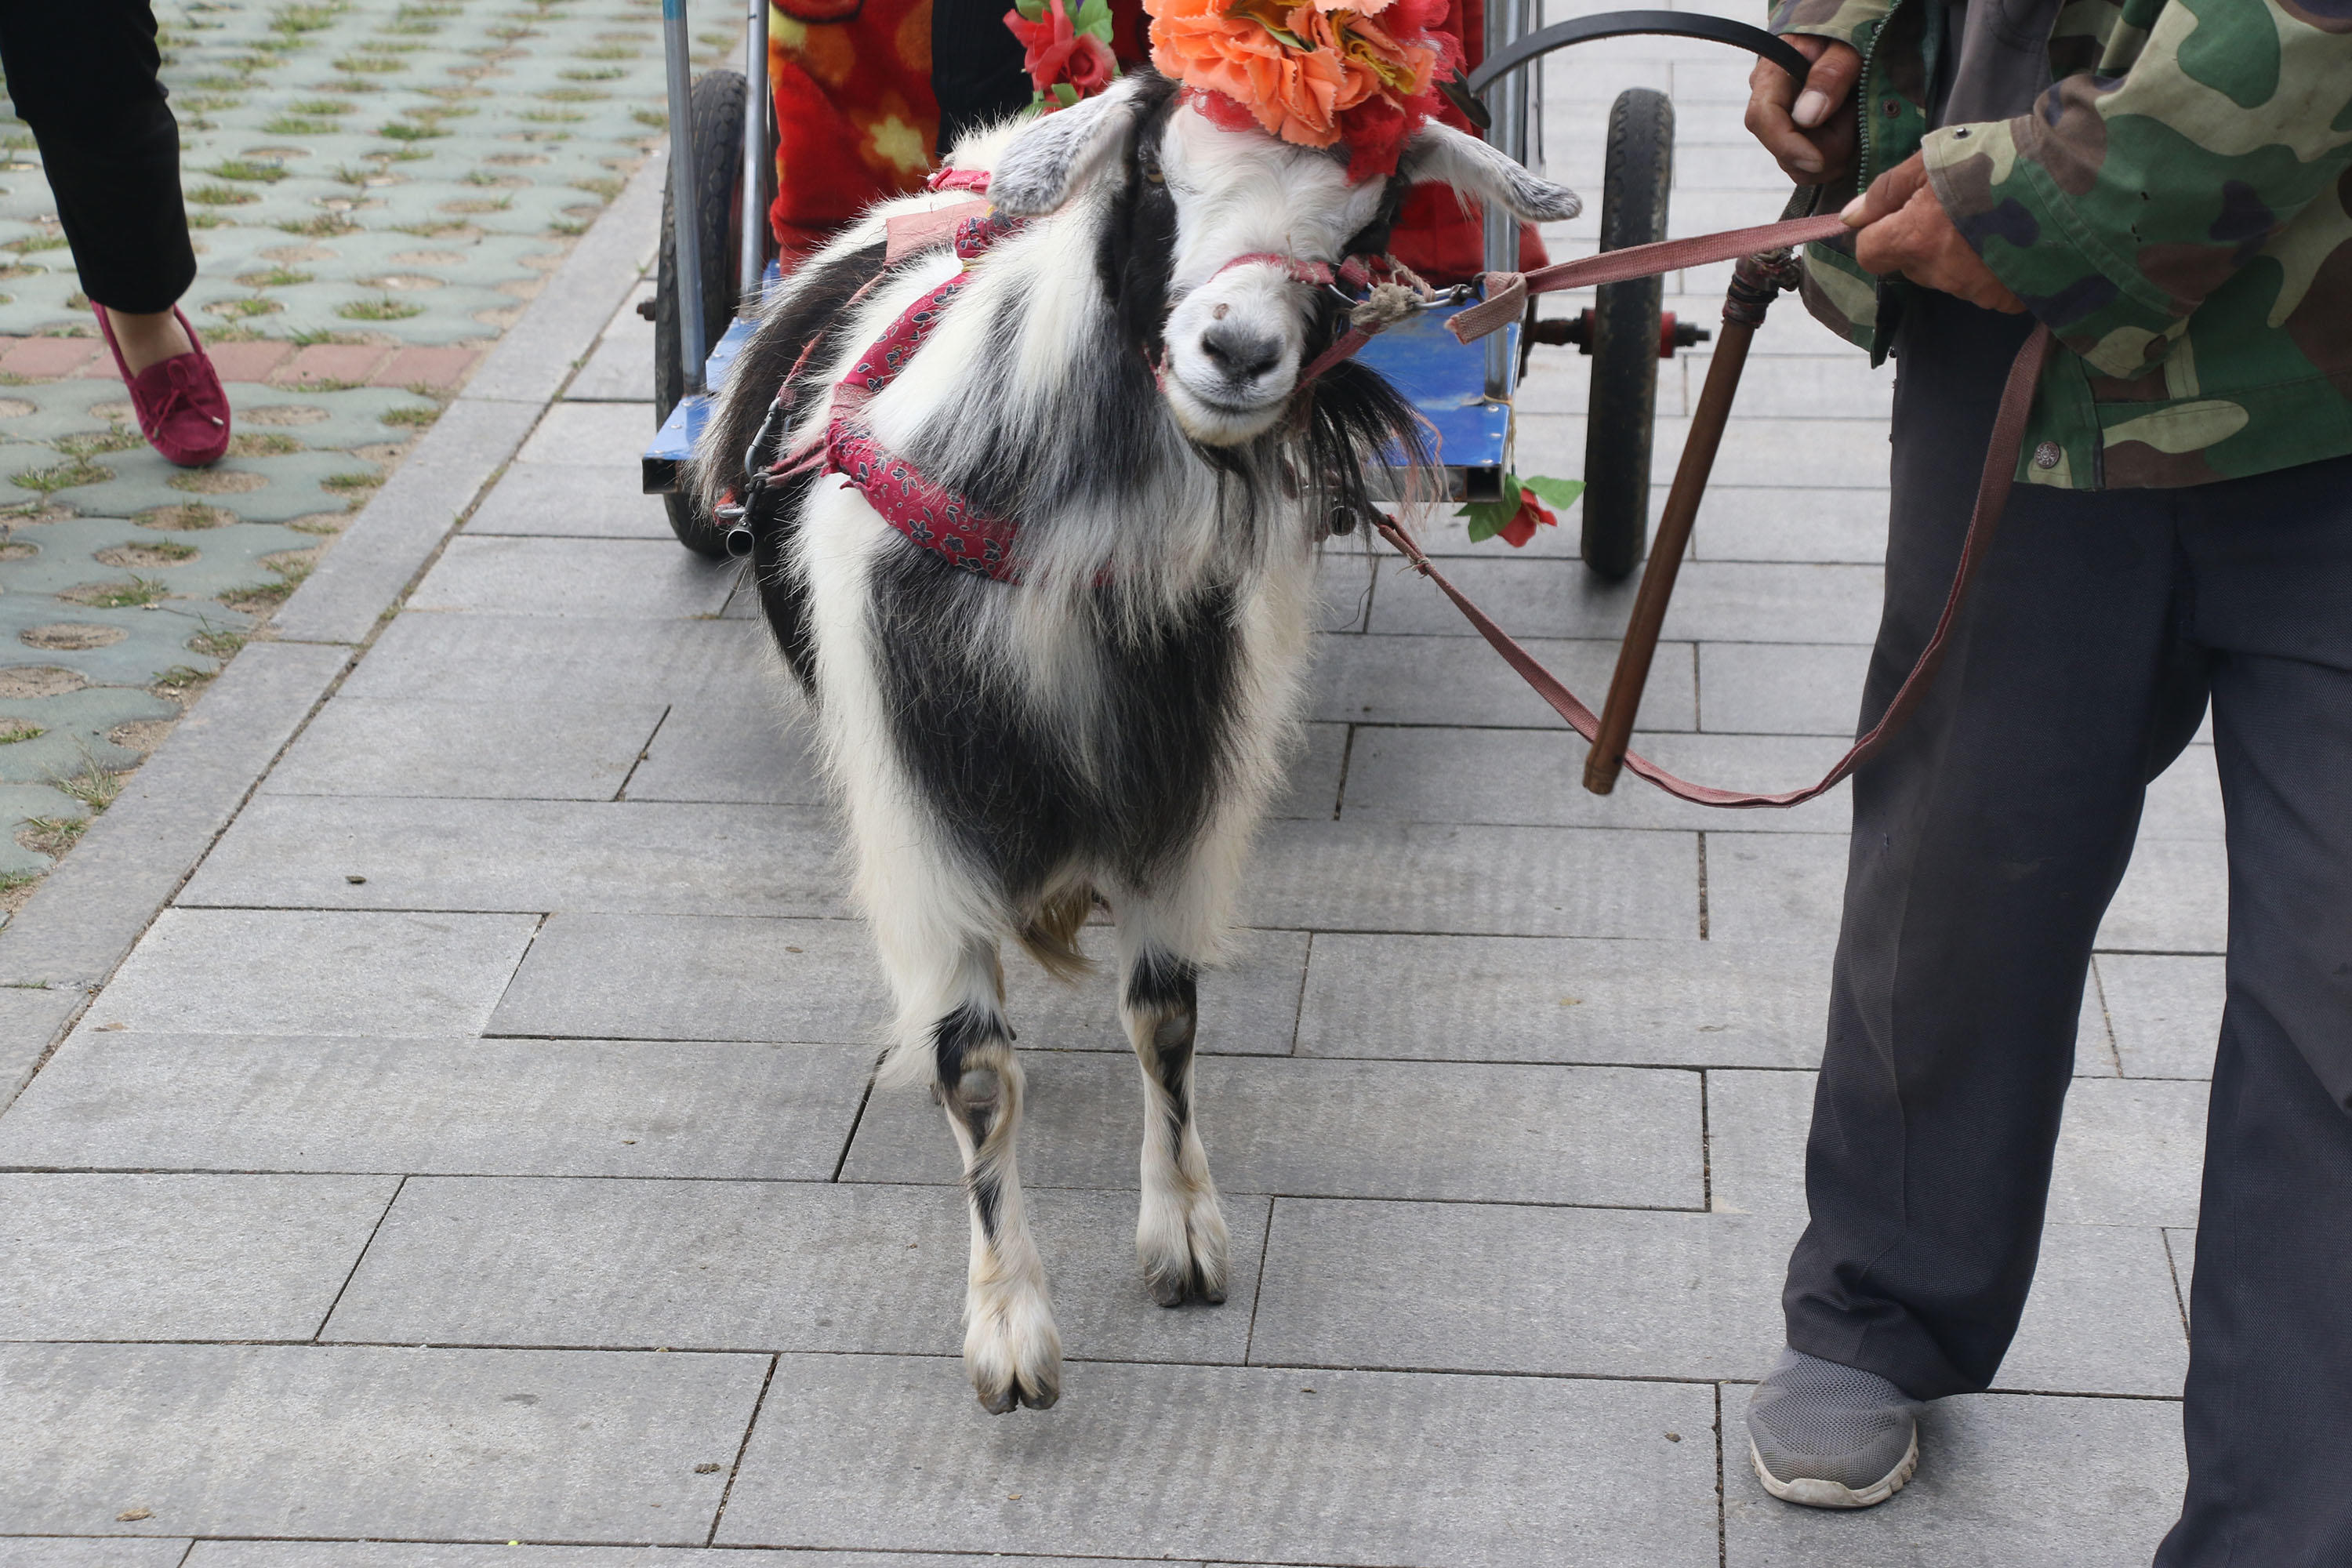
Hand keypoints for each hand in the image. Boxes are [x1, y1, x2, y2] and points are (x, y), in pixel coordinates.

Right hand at [1746, 37, 1859, 184]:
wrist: (1845, 38)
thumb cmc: (1847, 36)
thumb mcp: (1848, 47)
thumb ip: (1830, 75)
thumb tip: (1806, 117)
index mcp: (1772, 75)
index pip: (1763, 118)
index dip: (1787, 145)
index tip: (1819, 161)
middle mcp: (1767, 105)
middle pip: (1784, 152)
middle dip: (1827, 147)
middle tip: (1856, 115)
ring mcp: (1779, 127)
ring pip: (1799, 166)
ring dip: (1835, 151)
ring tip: (1853, 117)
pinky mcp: (1794, 142)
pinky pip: (1808, 169)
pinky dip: (1834, 157)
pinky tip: (1848, 130)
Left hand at [1843, 153, 2024, 311]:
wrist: (2071, 178)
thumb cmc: (1996, 159)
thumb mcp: (1932, 160)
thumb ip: (1886, 191)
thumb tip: (1850, 219)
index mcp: (1914, 240)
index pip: (1869, 253)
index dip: (1879, 232)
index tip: (1901, 212)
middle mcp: (1939, 272)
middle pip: (1909, 264)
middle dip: (1920, 240)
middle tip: (1955, 207)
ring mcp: (1974, 290)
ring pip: (1945, 275)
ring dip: (1956, 253)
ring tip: (1989, 218)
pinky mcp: (2007, 299)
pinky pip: (1981, 287)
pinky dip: (1990, 267)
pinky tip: (2008, 239)